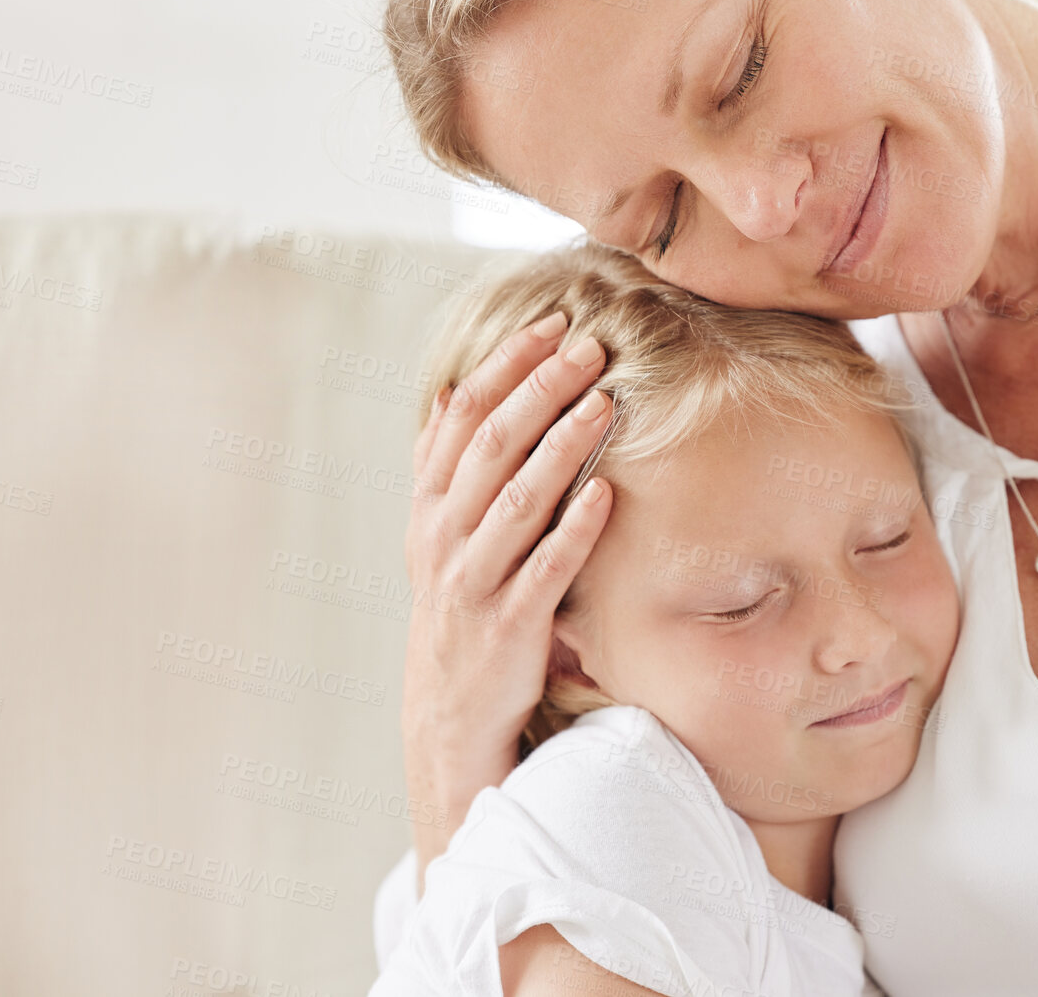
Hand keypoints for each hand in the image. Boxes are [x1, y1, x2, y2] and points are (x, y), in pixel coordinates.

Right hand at [401, 311, 614, 889]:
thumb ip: (445, 469)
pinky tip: (607, 494)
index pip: (462, 416)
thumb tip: (449, 393)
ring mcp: (475, 581)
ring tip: (604, 402)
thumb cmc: (459, 608)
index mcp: (430, 506)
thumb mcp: (437, 536)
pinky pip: (546, 569)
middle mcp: (444, 536)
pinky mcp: (511, 625)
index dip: (505, 366)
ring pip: (518, 498)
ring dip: (562, 446)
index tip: (550, 324)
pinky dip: (575, 530)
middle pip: (492, 444)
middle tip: (589, 347)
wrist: (449, 713)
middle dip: (541, 389)